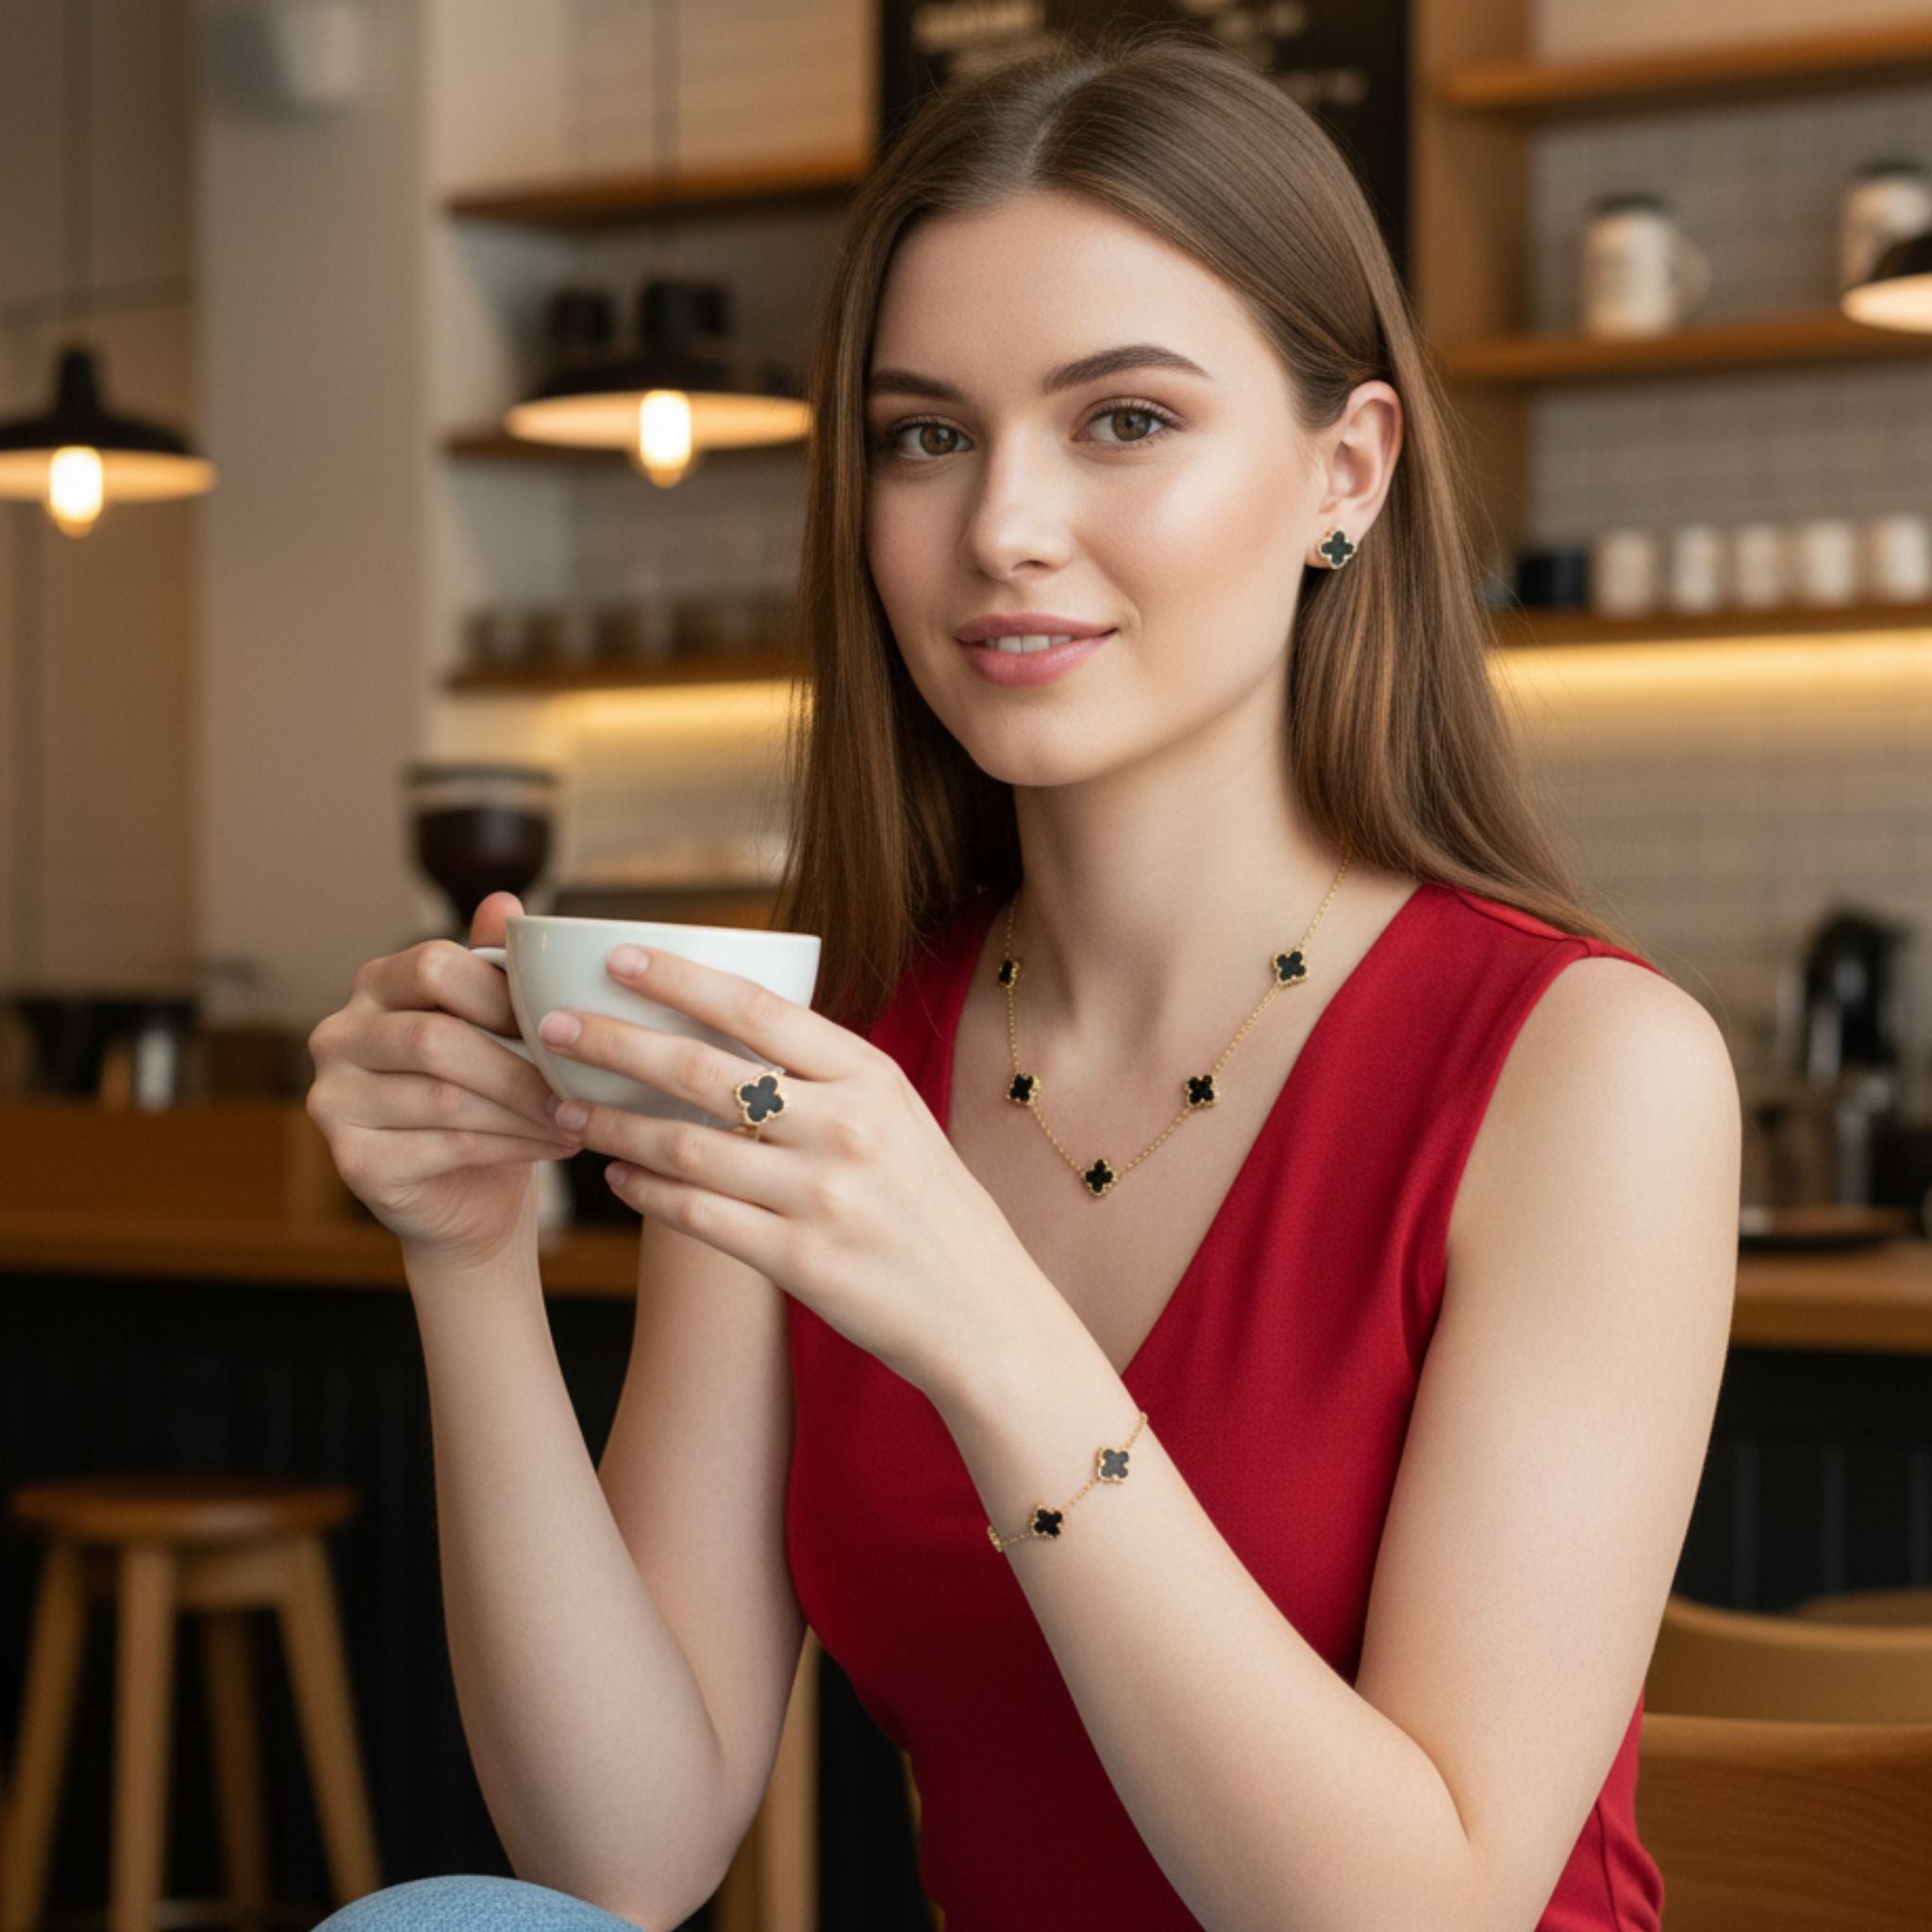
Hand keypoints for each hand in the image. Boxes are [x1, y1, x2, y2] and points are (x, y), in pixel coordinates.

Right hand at [304, 891, 583, 1273]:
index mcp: (373, 986)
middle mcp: (338, 1036)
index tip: (564, 1023)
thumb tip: (505, 902)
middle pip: (435, 1038)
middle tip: (580, 1084)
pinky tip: (556, 1145)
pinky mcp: (352, 1161)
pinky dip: (513, 1146)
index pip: (432, 967)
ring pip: (446, 1098)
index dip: (502, 994)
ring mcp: (334, 1101)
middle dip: (520, 1066)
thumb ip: (497, 966)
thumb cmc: (492, 1093)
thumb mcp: (500, 1025)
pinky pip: (445, 1147)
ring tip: (579, 1117)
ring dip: (525, 1111)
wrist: (472, 1193)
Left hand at [540, 943, 1048, 1401]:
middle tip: (551, 1028)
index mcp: (870, 1076)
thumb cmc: (931, 1208)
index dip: (680, 978)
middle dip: (614, 1043)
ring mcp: (821, 1195)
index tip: (616, 956)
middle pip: (704, 1070)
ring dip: (614, 1125)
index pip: (758, 1008)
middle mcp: (846, 1127)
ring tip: (566, 1109)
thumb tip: (729, 1029)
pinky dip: (646, 1194)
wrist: (985, 1314)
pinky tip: (616, 1178)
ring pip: (685, 1146)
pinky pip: (697, 1217)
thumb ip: (825, 1076)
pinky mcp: (799, 1260)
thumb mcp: (898, 1118)